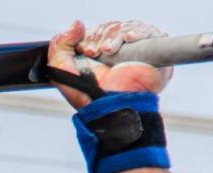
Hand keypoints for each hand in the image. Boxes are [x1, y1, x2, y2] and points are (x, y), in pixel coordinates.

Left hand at [48, 19, 173, 109]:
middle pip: (111, 27)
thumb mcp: (63, 71)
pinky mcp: (153, 51)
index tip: (86, 50)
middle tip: (96, 52)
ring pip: (127, 27)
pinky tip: (129, 39)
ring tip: (109, 51)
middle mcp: (116, 51)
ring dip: (115, 36)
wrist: (113, 108)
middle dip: (101, 36)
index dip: (90, 35)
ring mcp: (135, 50)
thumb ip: (59, 46)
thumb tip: (76, 24)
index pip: (95, 31)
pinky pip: (148, 31)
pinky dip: (138, 31)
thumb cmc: (89, 97)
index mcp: (96, 54)